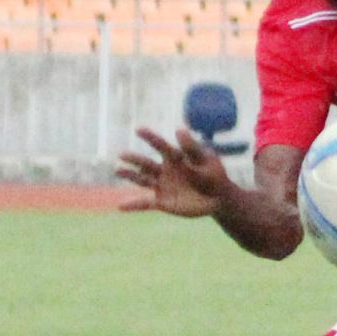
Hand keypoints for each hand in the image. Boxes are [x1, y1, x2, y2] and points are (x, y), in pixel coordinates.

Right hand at [116, 127, 233, 216]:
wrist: (218, 198)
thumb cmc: (213, 175)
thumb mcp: (206, 161)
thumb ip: (191, 148)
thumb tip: (179, 129)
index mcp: (175, 157)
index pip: (160, 145)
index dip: (150, 137)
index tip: (139, 129)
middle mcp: (164, 170)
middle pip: (146, 163)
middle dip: (134, 159)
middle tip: (122, 155)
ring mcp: (162, 186)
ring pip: (142, 180)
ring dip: (130, 175)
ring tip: (118, 170)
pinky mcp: (162, 202)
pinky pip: (145, 203)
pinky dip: (133, 205)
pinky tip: (120, 206)